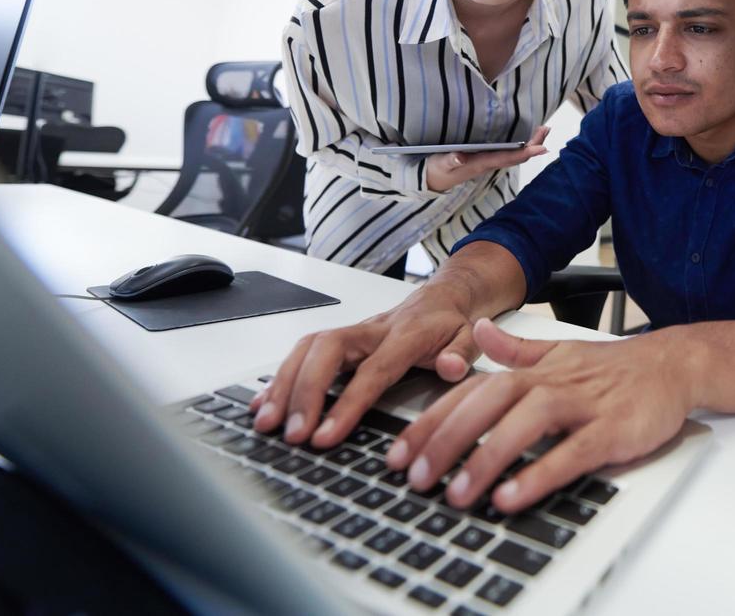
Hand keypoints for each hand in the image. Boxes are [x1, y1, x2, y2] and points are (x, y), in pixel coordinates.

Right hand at [249, 285, 480, 447]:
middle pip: (326, 351)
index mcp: (405, 335)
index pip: (372, 371)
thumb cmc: (450, 324)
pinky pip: (302, 353)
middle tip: (290, 432)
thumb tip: (450, 368)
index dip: (347, 404)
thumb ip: (462, 352)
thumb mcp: (470, 336)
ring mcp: (351, 333)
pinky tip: (264, 404)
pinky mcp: (337, 341)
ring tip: (266, 423)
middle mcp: (371, 331)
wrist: (441, 297)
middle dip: (303, 391)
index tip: (325, 436)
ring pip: (307, 349)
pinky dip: (280, 379)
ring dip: (283, 385)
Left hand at [388, 318, 694, 513]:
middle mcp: (550, 382)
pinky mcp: (611, 430)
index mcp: (532, 369)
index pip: (470, 392)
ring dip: (487, 457)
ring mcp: (582, 405)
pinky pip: (570, 452)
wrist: (673, 364)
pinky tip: (513, 496)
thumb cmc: (613, 368)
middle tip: (416, 478)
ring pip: (526, 423)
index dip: (431, 421)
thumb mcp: (557, 353)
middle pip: (488, 403)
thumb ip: (515, 350)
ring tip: (458, 494)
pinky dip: (540, 473)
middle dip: (446, 440)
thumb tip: (476, 332)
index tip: (399, 454)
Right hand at [425, 126, 549, 192]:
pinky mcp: (485, 159)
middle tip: (546, 129)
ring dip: (530, 144)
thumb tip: (461, 156)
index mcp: (481, 163)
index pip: (507, 158)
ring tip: (542, 131)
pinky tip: (526, 140)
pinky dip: (520, 146)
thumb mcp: (441, 165)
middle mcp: (488, 163)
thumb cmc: (438, 170)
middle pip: (516, 156)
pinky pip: (508, 153)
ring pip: (514, 154)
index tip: (541, 146)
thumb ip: (450, 160)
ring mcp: (488, 162)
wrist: (432, 181)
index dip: (525, 152)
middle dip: (533, 144)